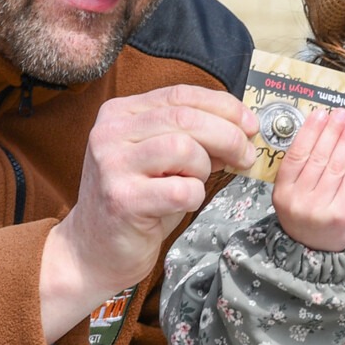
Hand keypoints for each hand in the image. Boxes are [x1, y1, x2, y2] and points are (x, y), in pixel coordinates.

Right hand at [39, 85, 257, 342]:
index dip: (223, 106)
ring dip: (205, 167)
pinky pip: (180, 189)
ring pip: (184, 148)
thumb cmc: (136, 201)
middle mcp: (109, 133)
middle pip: (185, 118)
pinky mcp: (122, 199)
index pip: (180, 94)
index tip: (249, 124)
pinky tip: (184, 202)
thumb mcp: (162, 159)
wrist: (94, 249)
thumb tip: (242, 129)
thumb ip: (192, 137)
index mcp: (119, 113)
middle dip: (228, 135)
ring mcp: (112, 165)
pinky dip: (194, 196)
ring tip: (197, 182)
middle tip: (246, 156)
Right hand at [270, 108, 344, 252]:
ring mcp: (320, 208)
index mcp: (282, 192)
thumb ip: (298, 170)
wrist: (314, 251)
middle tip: (341, 113)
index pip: (295, 156)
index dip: (309, 133)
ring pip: (336, 167)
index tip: (320, 114)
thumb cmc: (303, 214)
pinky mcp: (341, 214)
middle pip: (317, 158)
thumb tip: (318, 132)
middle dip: (331, 132)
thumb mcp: (290, 195)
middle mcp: (299, 200)